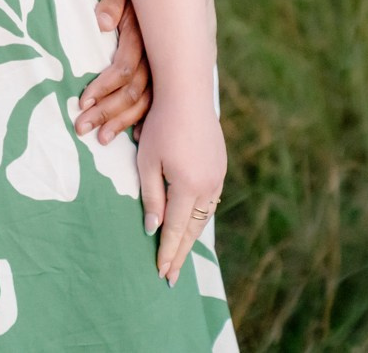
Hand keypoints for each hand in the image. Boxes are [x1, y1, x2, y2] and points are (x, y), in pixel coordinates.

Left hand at [75, 0, 150, 143]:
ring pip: (145, 102)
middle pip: (133, 92)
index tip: (81, 101)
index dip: (102, 86)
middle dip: (106, 112)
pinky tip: (136, 137)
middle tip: (81, 128)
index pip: (124, 69)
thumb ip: (112, 0)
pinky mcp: (165, 75)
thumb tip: (101, 24)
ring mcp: (163, 69)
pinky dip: (147, 120)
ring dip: (122, 122)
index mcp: (143, 36)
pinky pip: (158, 103)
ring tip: (101, 140)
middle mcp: (156, 57)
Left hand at [135, 96, 225, 288]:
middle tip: (171, 275)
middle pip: (193, 228)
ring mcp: (217, 176)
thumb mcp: (148, 161)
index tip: (161, 273)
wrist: (188, 94)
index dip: (168, 252)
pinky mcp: (219, 166)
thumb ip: (151, 197)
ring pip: (204, 215)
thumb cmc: (161, 125)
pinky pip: (210, 200)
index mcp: (188, 186)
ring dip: (192, 235)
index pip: (175, 229)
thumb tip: (154, 229)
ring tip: (181, 253)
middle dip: (181, 252)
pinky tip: (192, 221)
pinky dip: (199, 216)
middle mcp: (208, 186)